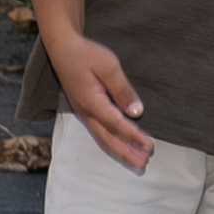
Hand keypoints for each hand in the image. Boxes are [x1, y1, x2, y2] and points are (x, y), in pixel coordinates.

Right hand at [49, 29, 151, 172]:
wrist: (62, 48)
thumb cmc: (86, 54)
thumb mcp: (109, 67)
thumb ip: (123, 90)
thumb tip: (136, 112)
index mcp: (92, 102)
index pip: (117, 125)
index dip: (134, 137)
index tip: (150, 146)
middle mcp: (86, 112)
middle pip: (108, 139)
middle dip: (127, 153)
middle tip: (143, 165)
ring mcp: (84, 113)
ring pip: (103, 138)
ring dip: (120, 151)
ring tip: (136, 162)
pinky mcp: (85, 110)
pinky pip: (99, 132)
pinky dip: (112, 143)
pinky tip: (121, 147)